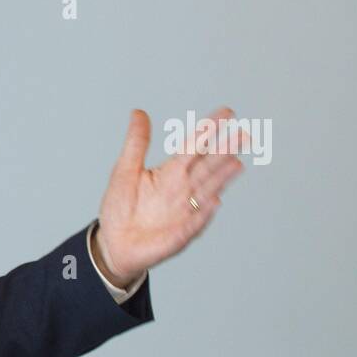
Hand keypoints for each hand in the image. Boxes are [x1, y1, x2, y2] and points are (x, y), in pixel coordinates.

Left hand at [93, 107, 246, 286]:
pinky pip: (195, 222)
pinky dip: (204, 213)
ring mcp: (184, 211)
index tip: (227, 113)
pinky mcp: (181, 234)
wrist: (113, 243)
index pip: (193, 146)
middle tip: (242, 135)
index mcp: (170, 172)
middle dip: (223, 151)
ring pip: (207, 190)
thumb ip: (136, 143)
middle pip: (207, 166)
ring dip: (222, 178)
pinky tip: (214, 201)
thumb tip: (138, 113)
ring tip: (236, 162)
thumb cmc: (120, 208)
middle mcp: (182, 189)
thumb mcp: (124, 171)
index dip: (208, 130)